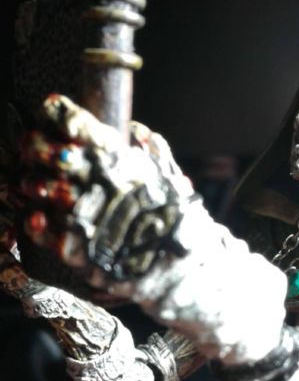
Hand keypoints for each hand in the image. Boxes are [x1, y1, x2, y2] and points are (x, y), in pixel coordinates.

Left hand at [19, 94, 194, 286]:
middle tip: (32, 146)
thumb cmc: (181, 222)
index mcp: (124, 161)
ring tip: (34, 184)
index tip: (52, 111)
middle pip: (53, 153)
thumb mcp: (174, 179)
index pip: (80, 125)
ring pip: (43, 189)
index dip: (59, 113)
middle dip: (37, 145)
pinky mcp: (79, 249)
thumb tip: (138, 130)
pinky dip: (35, 222)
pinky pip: (44, 231)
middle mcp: (102, 183)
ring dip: (35, 183)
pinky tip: (35, 217)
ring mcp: (89, 216)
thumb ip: (156, 152)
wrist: (186, 269)